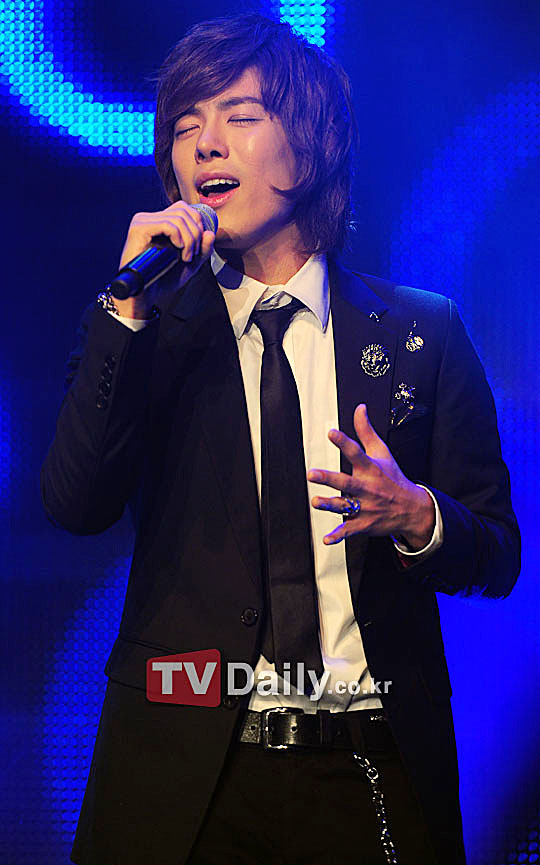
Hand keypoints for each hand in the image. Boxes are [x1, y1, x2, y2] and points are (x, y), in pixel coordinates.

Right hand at [115, 201, 215, 317]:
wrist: (145, 296)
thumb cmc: (162, 280)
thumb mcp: (189, 265)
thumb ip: (202, 250)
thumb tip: (210, 233)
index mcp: (158, 222)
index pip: (183, 208)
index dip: (197, 224)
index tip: (198, 248)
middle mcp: (149, 219)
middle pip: (183, 211)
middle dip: (196, 234)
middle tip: (193, 255)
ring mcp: (142, 222)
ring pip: (178, 218)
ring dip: (190, 240)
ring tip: (186, 258)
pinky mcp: (139, 229)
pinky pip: (167, 224)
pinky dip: (179, 237)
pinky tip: (179, 251)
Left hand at [308, 404, 434, 546]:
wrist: (411, 509)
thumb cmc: (392, 477)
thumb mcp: (382, 452)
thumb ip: (366, 431)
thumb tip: (359, 407)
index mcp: (371, 469)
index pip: (356, 453)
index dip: (343, 442)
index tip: (331, 432)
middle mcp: (367, 488)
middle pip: (346, 482)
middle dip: (329, 478)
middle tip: (311, 473)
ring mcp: (365, 507)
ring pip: (345, 506)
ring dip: (330, 505)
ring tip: (315, 501)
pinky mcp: (363, 523)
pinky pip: (349, 530)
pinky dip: (339, 536)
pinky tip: (327, 539)